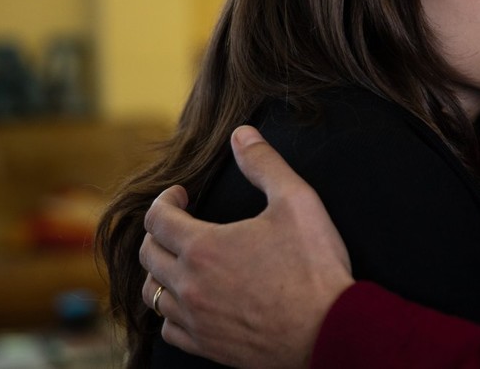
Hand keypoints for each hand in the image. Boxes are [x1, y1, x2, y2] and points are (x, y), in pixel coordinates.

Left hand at [139, 126, 353, 367]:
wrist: (331, 329)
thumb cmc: (314, 265)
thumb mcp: (296, 200)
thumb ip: (264, 164)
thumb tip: (241, 134)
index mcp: (204, 247)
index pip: (157, 219)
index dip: (166, 200)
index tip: (183, 196)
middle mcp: (190, 285)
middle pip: (148, 254)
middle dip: (160, 232)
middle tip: (181, 222)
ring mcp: (197, 320)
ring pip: (153, 293)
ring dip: (161, 271)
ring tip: (183, 259)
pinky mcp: (209, 346)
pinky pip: (169, 329)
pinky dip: (172, 311)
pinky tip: (192, 300)